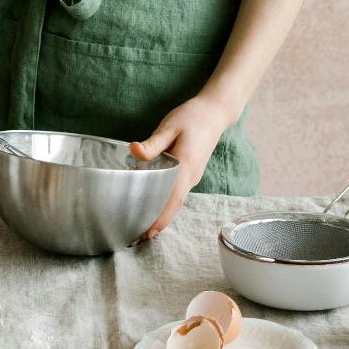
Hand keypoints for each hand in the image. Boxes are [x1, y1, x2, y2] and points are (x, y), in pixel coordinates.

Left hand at [128, 94, 233, 239]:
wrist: (215, 112)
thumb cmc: (192, 117)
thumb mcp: (169, 126)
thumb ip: (153, 143)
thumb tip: (133, 151)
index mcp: (185, 167)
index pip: (171, 201)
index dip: (158, 220)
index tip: (144, 234)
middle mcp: (191, 177)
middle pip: (173, 207)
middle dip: (157, 224)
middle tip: (135, 237)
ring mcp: (193, 176)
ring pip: (176, 201)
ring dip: (161, 215)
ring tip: (140, 226)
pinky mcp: (191, 172)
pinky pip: (177, 193)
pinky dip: (166, 203)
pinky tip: (152, 204)